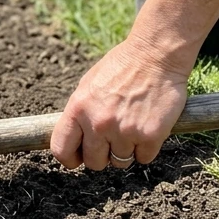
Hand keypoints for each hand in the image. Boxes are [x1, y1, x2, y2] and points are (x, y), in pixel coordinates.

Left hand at [50, 36, 190, 170]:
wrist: (155, 55)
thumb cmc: (121, 67)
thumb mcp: (88, 85)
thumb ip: (80, 114)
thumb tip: (75, 140)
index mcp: (78, 108)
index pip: (62, 149)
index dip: (70, 158)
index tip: (79, 158)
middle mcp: (99, 123)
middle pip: (94, 162)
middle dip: (102, 155)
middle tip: (112, 139)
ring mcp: (125, 131)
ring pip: (120, 162)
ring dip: (126, 150)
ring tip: (131, 126)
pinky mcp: (150, 136)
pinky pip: (144, 158)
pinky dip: (146, 148)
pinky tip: (147, 127)